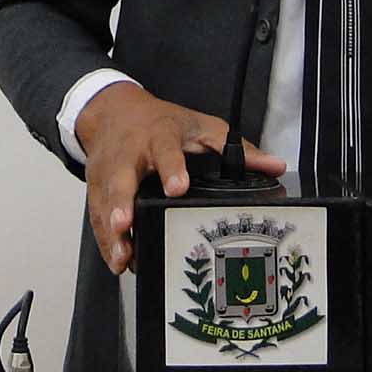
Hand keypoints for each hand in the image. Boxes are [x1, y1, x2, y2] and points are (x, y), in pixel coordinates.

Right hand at [75, 83, 284, 274]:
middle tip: (124, 222)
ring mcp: (108, 173)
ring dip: (111, 231)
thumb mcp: (201, 126)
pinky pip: (97, 217)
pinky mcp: (96, 189)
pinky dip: (106, 240)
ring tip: (122, 256)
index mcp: (158, 135)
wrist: (113, 111)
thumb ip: (237, 148)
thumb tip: (274, 167)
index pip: (164, 150)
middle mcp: (129, 155)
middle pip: (122, 178)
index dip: (170, 168)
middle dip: (121, 202)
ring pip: (105, 202)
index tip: (177, 188)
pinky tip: (117, 260)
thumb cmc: (160, 122)